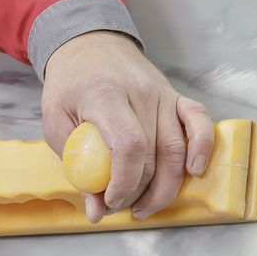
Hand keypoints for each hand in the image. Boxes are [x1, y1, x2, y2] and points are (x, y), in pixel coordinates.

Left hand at [41, 31, 213, 222]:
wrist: (88, 45)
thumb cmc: (69, 85)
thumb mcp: (54, 120)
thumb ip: (74, 164)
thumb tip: (95, 210)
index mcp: (106, 96)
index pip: (129, 145)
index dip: (125, 182)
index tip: (110, 201)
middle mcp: (140, 93)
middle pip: (154, 154)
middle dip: (139, 192)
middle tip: (120, 208)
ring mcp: (162, 92)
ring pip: (177, 148)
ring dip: (166, 186)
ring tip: (144, 206)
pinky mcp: (175, 94)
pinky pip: (198, 121)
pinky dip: (202, 148)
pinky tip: (194, 172)